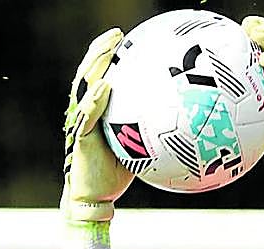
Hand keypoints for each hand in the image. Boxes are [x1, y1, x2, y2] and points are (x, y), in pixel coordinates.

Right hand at [61, 28, 133, 222]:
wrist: (95, 199)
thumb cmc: (117, 174)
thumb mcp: (138, 149)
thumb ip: (150, 132)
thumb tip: (183, 125)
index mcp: (97, 112)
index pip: (100, 76)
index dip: (108, 56)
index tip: (123, 38)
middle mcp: (85, 113)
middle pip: (89, 74)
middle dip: (100, 51)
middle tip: (116, 35)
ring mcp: (80, 124)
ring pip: (84, 88)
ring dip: (95, 66)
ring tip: (108, 50)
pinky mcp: (80, 138)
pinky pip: (87, 115)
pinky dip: (95, 99)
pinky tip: (105, 86)